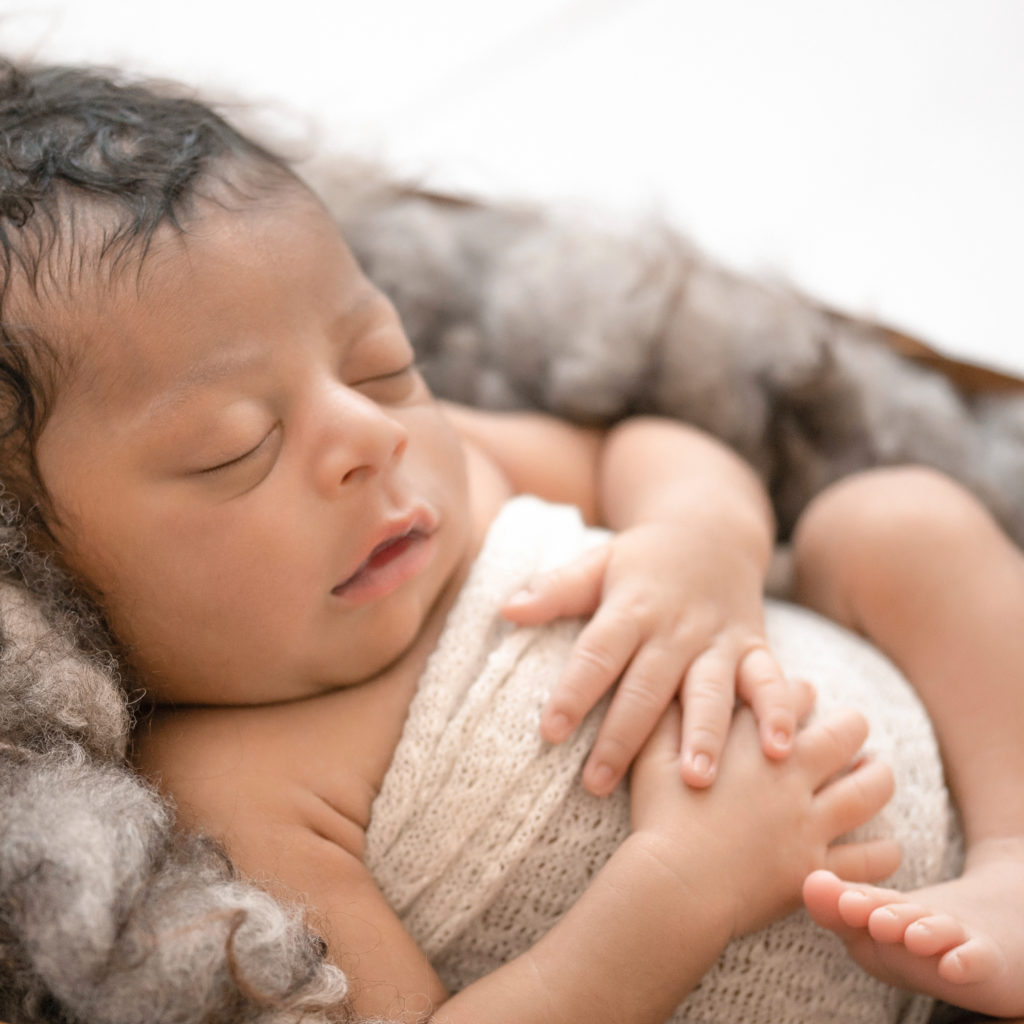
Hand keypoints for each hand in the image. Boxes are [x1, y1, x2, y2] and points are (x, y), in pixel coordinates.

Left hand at [503, 521, 802, 794]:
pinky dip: (779, 711)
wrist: (713, 530)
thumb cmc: (643, 559)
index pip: (597, 652)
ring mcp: (718, 639)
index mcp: (631, 606)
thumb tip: (505, 609)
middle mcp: (675, 627)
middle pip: (647, 685)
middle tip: (598, 784)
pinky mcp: (754, 647)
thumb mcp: (598, 562)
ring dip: (705, 735)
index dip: (573, 691)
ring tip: (695, 781)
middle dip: (624, 736)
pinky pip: (770, 680)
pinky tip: (780, 749)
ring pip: (710, 690)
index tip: (549, 731)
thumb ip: (555, 590)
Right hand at [630, 699, 899, 938]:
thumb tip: (675, 687)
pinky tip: (887, 846)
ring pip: (870, 790)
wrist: (674, 885)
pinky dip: (884, 852)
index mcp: (752, 743)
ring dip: (879, 777)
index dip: (800, 693)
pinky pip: (868, 861)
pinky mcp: (816, 868)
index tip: (802, 696)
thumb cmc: (658, 818)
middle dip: (853, 725)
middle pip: (845, 733)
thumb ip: (668, 716)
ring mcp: (807, 822)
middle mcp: (789, 775)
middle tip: (853, 727)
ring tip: (877, 774)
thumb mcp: (652, 755)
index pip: (792, 696)